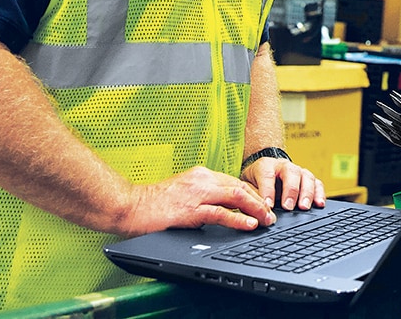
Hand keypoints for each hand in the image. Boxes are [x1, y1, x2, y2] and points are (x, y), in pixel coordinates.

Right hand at [116, 166, 276, 236]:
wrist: (129, 206)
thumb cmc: (153, 203)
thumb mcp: (184, 194)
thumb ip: (203, 197)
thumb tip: (223, 209)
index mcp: (201, 176)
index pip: (235, 182)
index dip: (253, 195)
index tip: (264, 206)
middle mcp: (202, 180)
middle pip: (240, 187)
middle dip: (260, 202)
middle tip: (271, 216)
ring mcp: (196, 193)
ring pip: (236, 196)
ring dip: (255, 209)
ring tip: (267, 220)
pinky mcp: (189, 210)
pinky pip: (220, 213)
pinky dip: (238, 219)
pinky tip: (249, 225)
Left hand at [242, 157, 325, 211]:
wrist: (266, 170)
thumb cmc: (255, 180)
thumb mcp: (247, 186)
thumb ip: (251, 197)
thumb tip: (254, 213)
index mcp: (265, 165)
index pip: (267, 176)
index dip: (268, 191)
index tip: (268, 206)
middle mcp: (284, 165)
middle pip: (291, 174)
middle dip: (290, 191)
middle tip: (288, 207)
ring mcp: (298, 171)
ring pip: (307, 177)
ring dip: (306, 193)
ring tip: (304, 207)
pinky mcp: (308, 179)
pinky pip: (317, 183)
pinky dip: (320, 193)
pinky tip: (319, 204)